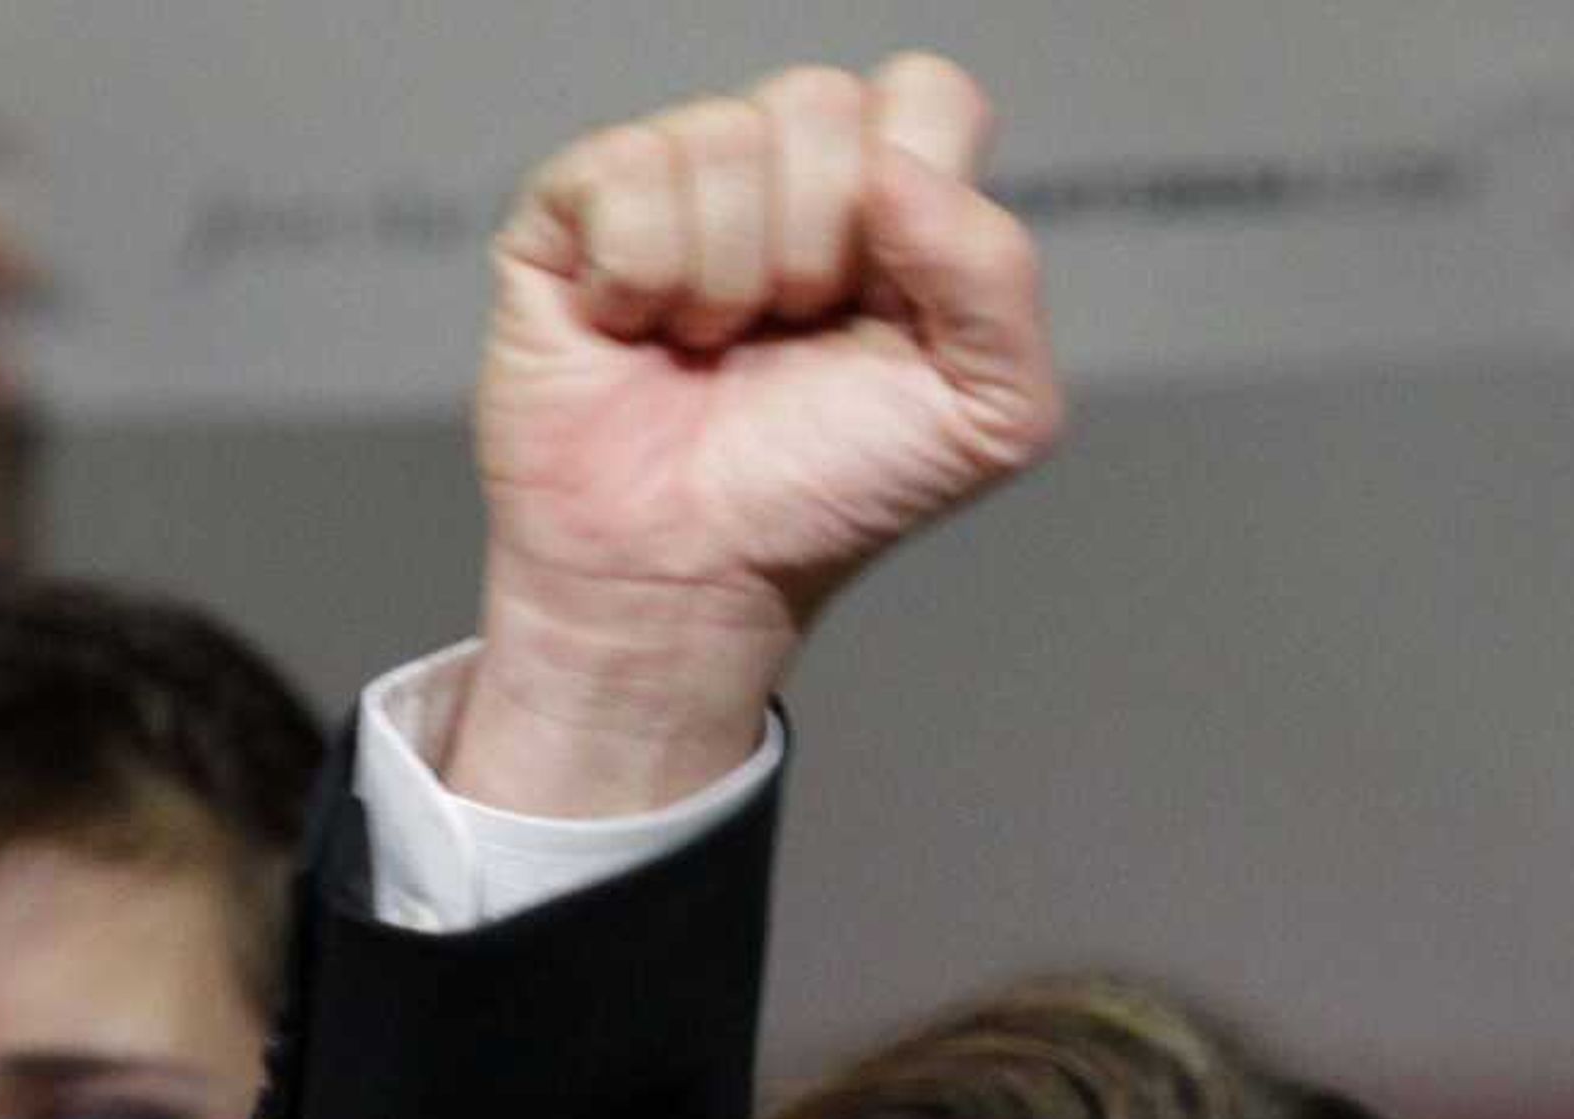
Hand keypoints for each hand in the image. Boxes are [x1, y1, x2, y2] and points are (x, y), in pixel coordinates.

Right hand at [451, 55, 1064, 817]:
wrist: (688, 569)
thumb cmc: (832, 492)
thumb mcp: (987, 416)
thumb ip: (998, 283)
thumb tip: (897, 171)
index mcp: (900, 205)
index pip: (927, 95)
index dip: (915, 182)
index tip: (893, 297)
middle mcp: (790, 172)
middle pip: (819, 101)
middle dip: (818, 246)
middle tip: (795, 335)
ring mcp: (679, 178)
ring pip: (720, 135)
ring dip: (729, 276)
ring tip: (715, 345)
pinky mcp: (575, 203)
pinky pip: (621, 170)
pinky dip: (641, 275)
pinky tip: (637, 328)